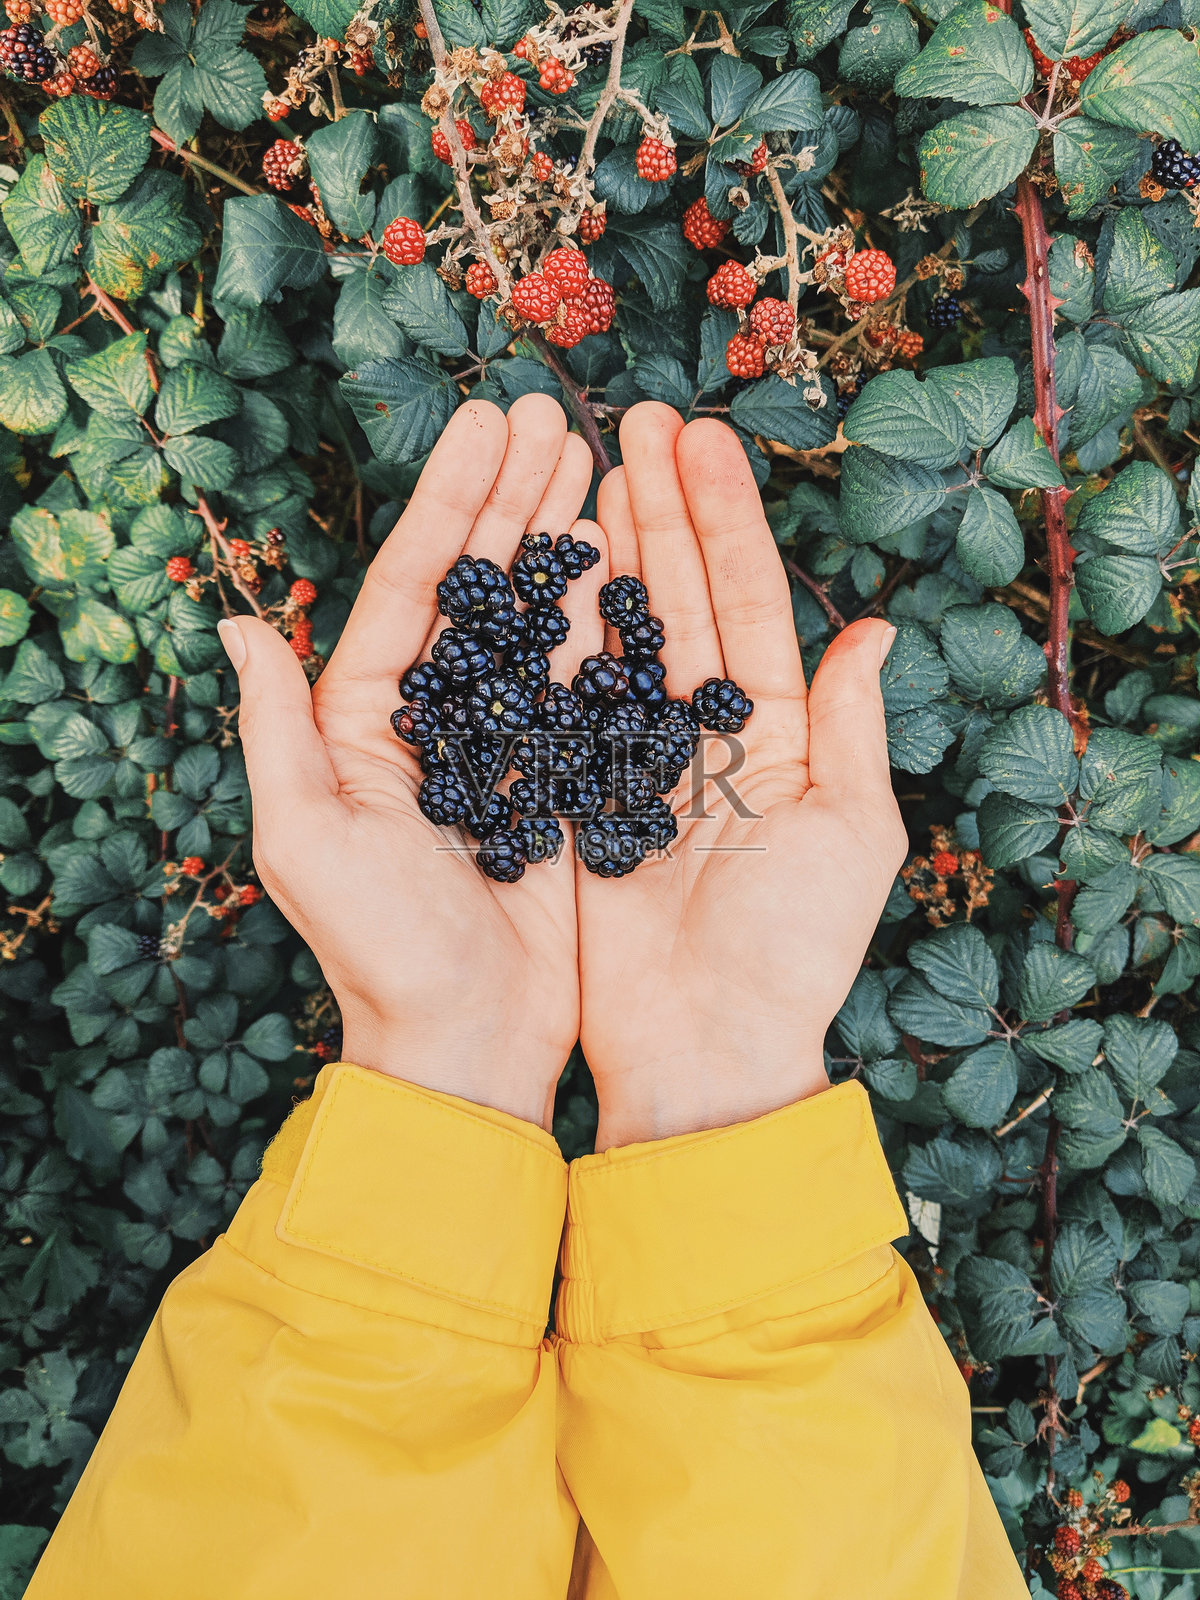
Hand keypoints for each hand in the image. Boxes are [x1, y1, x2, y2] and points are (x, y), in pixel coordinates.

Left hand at [219, 395, 607, 1129]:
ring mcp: (502, 744)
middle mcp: (435, 719)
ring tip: (598, 460)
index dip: (453, 501)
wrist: (465, 1039)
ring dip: (564, 538)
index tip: (492, 424)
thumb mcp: (305, 837)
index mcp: (366, 720)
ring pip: (537, 619)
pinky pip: (584, 682)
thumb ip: (276, 726)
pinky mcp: (560, 779)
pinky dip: (605, 618)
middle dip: (515, 496)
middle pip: (479, 584)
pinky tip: (629, 558)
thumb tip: (235, 622)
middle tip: (557, 414)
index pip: (414, 584)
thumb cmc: (379, 948)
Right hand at [579, 403, 905, 1148]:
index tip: (697, 441)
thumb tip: (875, 632)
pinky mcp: (575, 794)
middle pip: (680, 598)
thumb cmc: (788, 951)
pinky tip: (544, 564)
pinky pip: (564, 699)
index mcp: (777, 736)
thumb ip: (853, 730)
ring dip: (606, 549)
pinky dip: (556, 632)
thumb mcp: (849, 837)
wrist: (701, 1043)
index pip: (747, 604)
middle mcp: (704, 734)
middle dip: (661, 508)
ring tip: (588, 464)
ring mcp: (634, 760)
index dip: (724, 521)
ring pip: (619, 633)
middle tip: (634, 418)